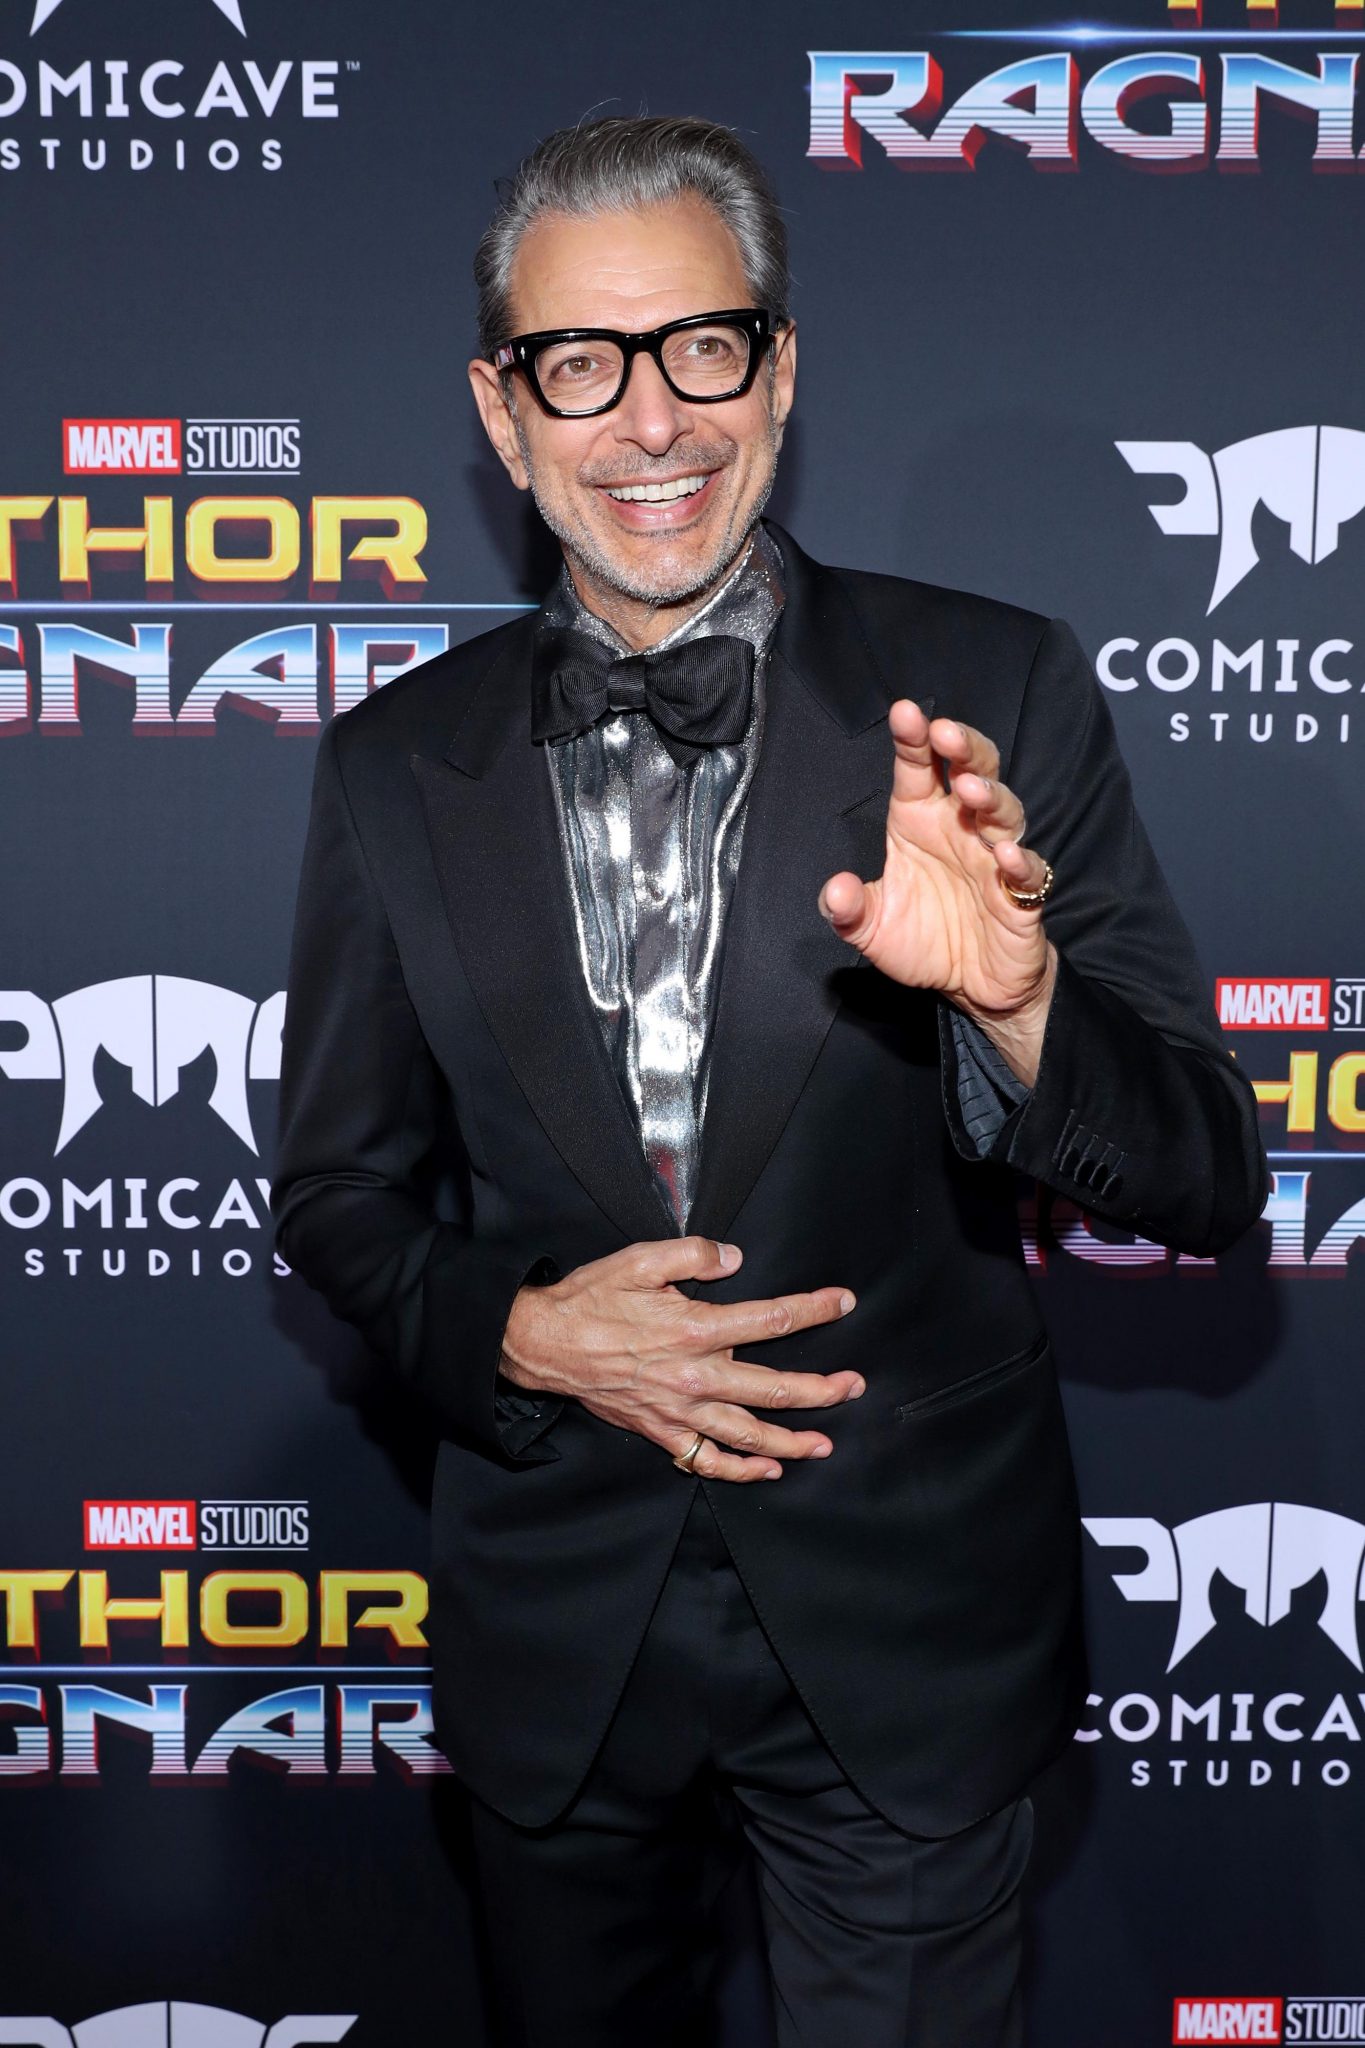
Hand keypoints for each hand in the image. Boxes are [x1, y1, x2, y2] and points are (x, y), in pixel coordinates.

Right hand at [499, 1236, 862, 1481]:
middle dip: (821, 1390)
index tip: (843, 1302)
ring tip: (825, 1443)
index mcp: (695, 1328)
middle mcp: (694, 1375)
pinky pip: (706, 1459)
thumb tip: (735, 1259)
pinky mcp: (661, 1430)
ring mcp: (679, 1409)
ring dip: (792, 1441)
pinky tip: (768, 1469)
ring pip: (748, 1435)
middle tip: (854, 1386)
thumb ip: (693, 1256)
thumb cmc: (590, 1299)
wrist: (543, 1343)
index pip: (771, 1319)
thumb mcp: (640, 1260)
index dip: (813, 1310)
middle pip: (773, 1390)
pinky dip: (740, 1470)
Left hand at [818, 701, 1056, 1081]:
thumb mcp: (872, 929)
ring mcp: (995, 859)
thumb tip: (835, 891)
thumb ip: (848, 910)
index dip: (913, 741)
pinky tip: (1005, 856)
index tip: (905, 713)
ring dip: (990, 796)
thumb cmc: (925, 941)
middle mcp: (961, 830)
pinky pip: (1029, 872)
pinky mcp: (1022, 896)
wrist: (971, 988)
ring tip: (970, 789)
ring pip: (1004, 812)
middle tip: (945, 733)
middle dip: (963, 748)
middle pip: (973, 771)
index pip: (918, 770)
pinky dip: (1020, 862)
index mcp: (921, 822)